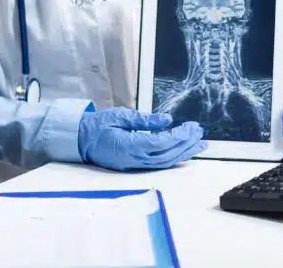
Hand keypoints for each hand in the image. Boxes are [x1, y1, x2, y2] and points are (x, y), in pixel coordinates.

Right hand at [78, 107, 205, 170]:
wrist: (81, 140)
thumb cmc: (98, 125)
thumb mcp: (120, 115)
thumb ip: (145, 120)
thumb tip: (167, 120)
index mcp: (129, 145)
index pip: (161, 143)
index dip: (179, 137)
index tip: (192, 128)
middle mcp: (134, 159)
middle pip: (167, 155)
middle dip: (186, 145)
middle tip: (201, 134)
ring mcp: (134, 164)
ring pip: (165, 162)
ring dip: (184, 153)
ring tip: (200, 144)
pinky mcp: (134, 165)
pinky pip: (158, 164)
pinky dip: (173, 158)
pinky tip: (184, 152)